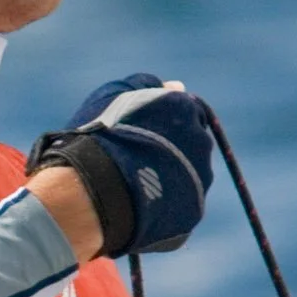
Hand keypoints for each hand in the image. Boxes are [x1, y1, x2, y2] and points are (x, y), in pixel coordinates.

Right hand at [25, 75, 213, 258]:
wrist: (95, 187)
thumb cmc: (100, 136)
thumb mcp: (114, 95)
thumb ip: (148, 85)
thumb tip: (176, 87)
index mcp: (186, 109)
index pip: (187, 111)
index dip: (165, 121)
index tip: (145, 131)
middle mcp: (202, 142)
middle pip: (192, 143)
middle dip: (171, 149)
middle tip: (139, 158)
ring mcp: (201, 179)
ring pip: (189, 175)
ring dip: (170, 177)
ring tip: (137, 184)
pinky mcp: (193, 211)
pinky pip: (181, 205)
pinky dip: (165, 204)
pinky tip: (141, 204)